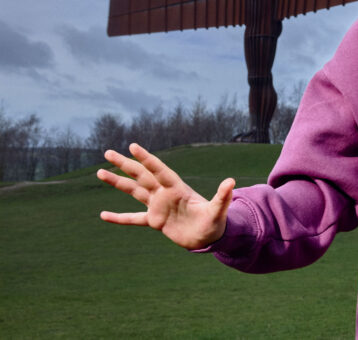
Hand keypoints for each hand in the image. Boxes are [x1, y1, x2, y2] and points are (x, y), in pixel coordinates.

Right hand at [97, 143, 234, 249]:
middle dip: (125, 164)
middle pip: (141, 175)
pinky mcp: (155, 221)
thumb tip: (231, 181)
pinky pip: (133, 218)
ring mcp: (158, 206)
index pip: (159, 170)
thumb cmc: (215, 222)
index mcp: (177, 189)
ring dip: (118, 182)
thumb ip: (222, 196)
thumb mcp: (218, 210)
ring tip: (100, 172)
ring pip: (134, 191)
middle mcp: (165, 194)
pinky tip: (103, 215)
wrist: (210, 237)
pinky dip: (119, 217)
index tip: (133, 146)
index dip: (147, 159)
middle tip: (108, 152)